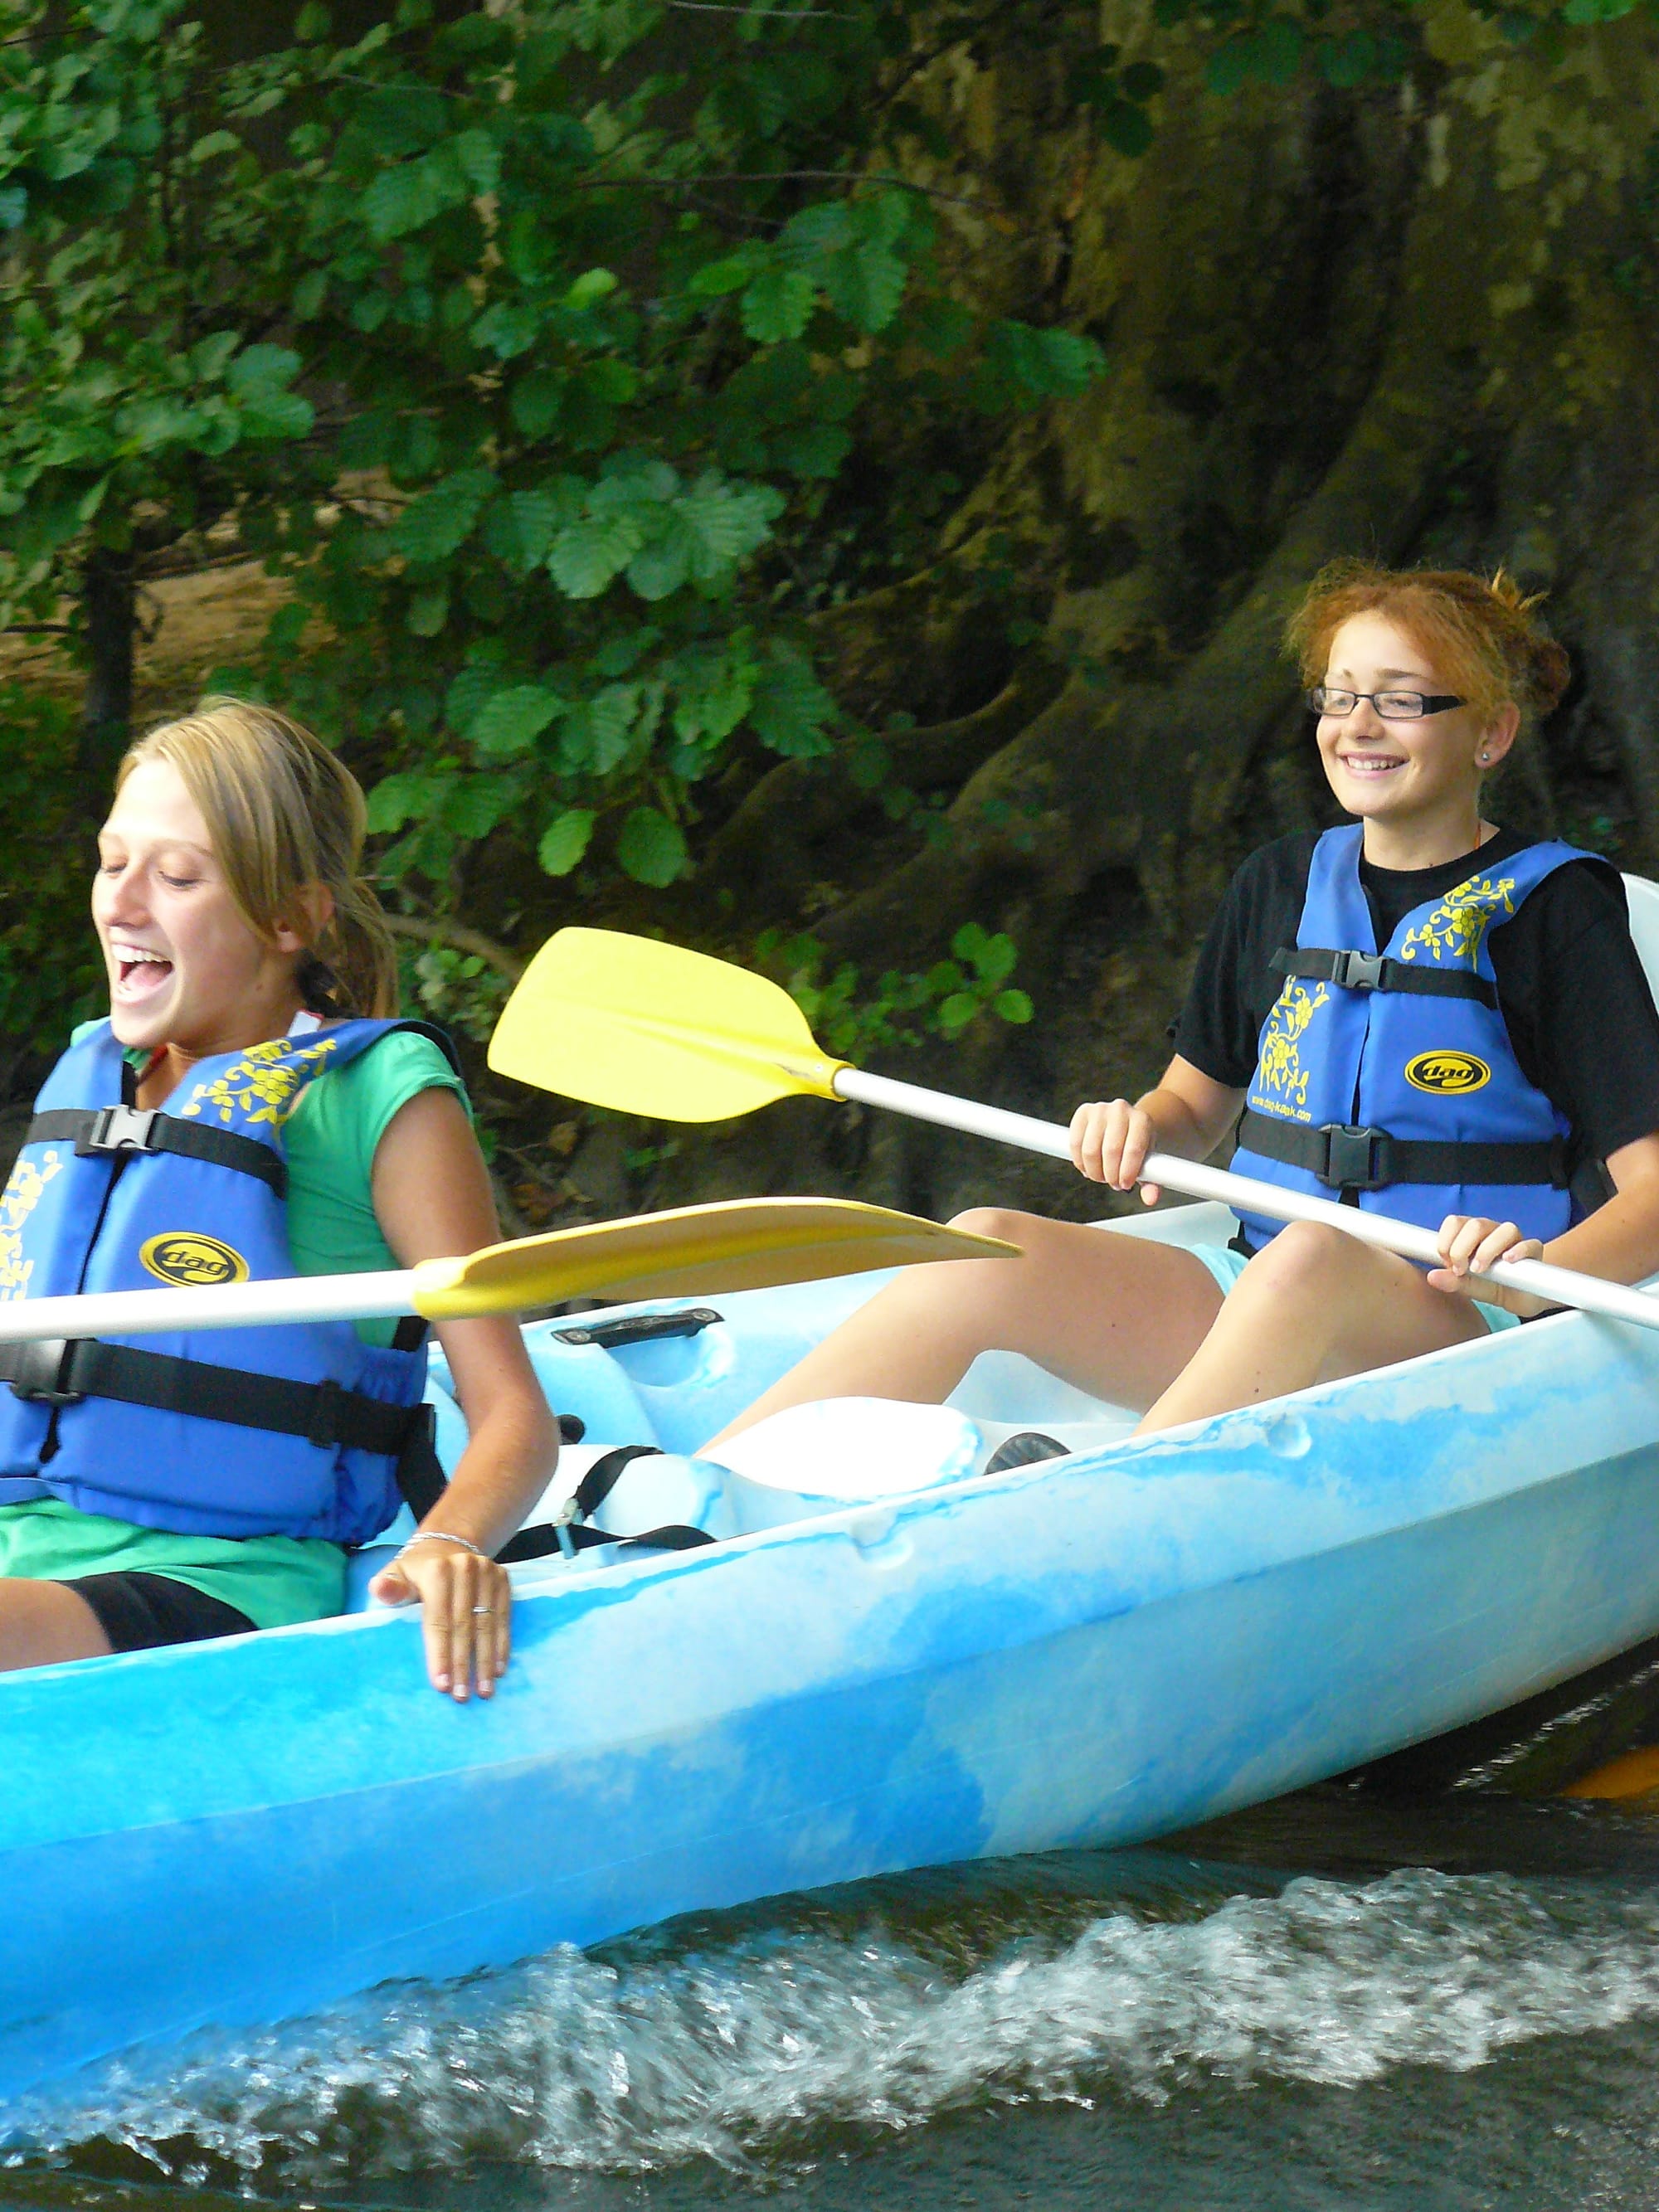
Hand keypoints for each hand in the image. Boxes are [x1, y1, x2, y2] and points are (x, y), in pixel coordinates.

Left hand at [369, 1536, 512, 1701]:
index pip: (439, 1620)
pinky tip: (499, 1668)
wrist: (447, 1545)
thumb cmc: (417, 1571)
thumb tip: (380, 1589)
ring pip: (487, 1624)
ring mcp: (487, 1572)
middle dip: (464, 1664)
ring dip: (486, 1660)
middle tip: (462, 1695)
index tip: (442, 1685)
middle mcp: (465, 1568)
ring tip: (484, 1690)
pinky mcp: (503, 1578)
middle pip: (464, 1626)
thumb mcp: (397, 1574)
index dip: (440, 1654)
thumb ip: (388, 1586)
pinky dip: (502, 1644)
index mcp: (437, 1571)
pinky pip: (504, 1616)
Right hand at [1069, 1099, 1160, 1201]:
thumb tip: (1150, 1199)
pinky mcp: (1082, 1113)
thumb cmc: (1138, 1146)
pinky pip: (1075, 1143)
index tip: (1124, 1184)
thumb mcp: (1149, 1162)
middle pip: (1111, 1150)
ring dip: (1094, 1171)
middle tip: (1114, 1183)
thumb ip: (1153, 1181)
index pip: (1134, 1149)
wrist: (1127, 1124)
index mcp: (1142, 1120)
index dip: (1127, 1172)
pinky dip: (1080, 1162)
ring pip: (1090, 1150)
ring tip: (1102, 1176)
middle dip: (1110, 1175)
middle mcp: (1121, 1110)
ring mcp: (1100, 1109)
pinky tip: (1088, 1168)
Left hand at [1427, 1214, 1551, 1317]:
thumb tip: (1432, 1276)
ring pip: (1504, 1229)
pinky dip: (1518, 1250)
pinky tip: (1508, 1260)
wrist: (1526, 1298)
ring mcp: (1516, 1240)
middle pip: (1476, 1225)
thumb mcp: (1472, 1286)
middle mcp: (1493, 1232)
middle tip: (1461, 1270)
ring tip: (1480, 1269)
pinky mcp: (1535, 1251)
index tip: (1446, 1262)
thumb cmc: (1496, 1286)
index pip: (1455, 1222)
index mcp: (1473, 1236)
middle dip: (1462, 1247)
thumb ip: (1455, 1281)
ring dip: (1488, 1249)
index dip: (1446, 1240)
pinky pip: (1530, 1244)